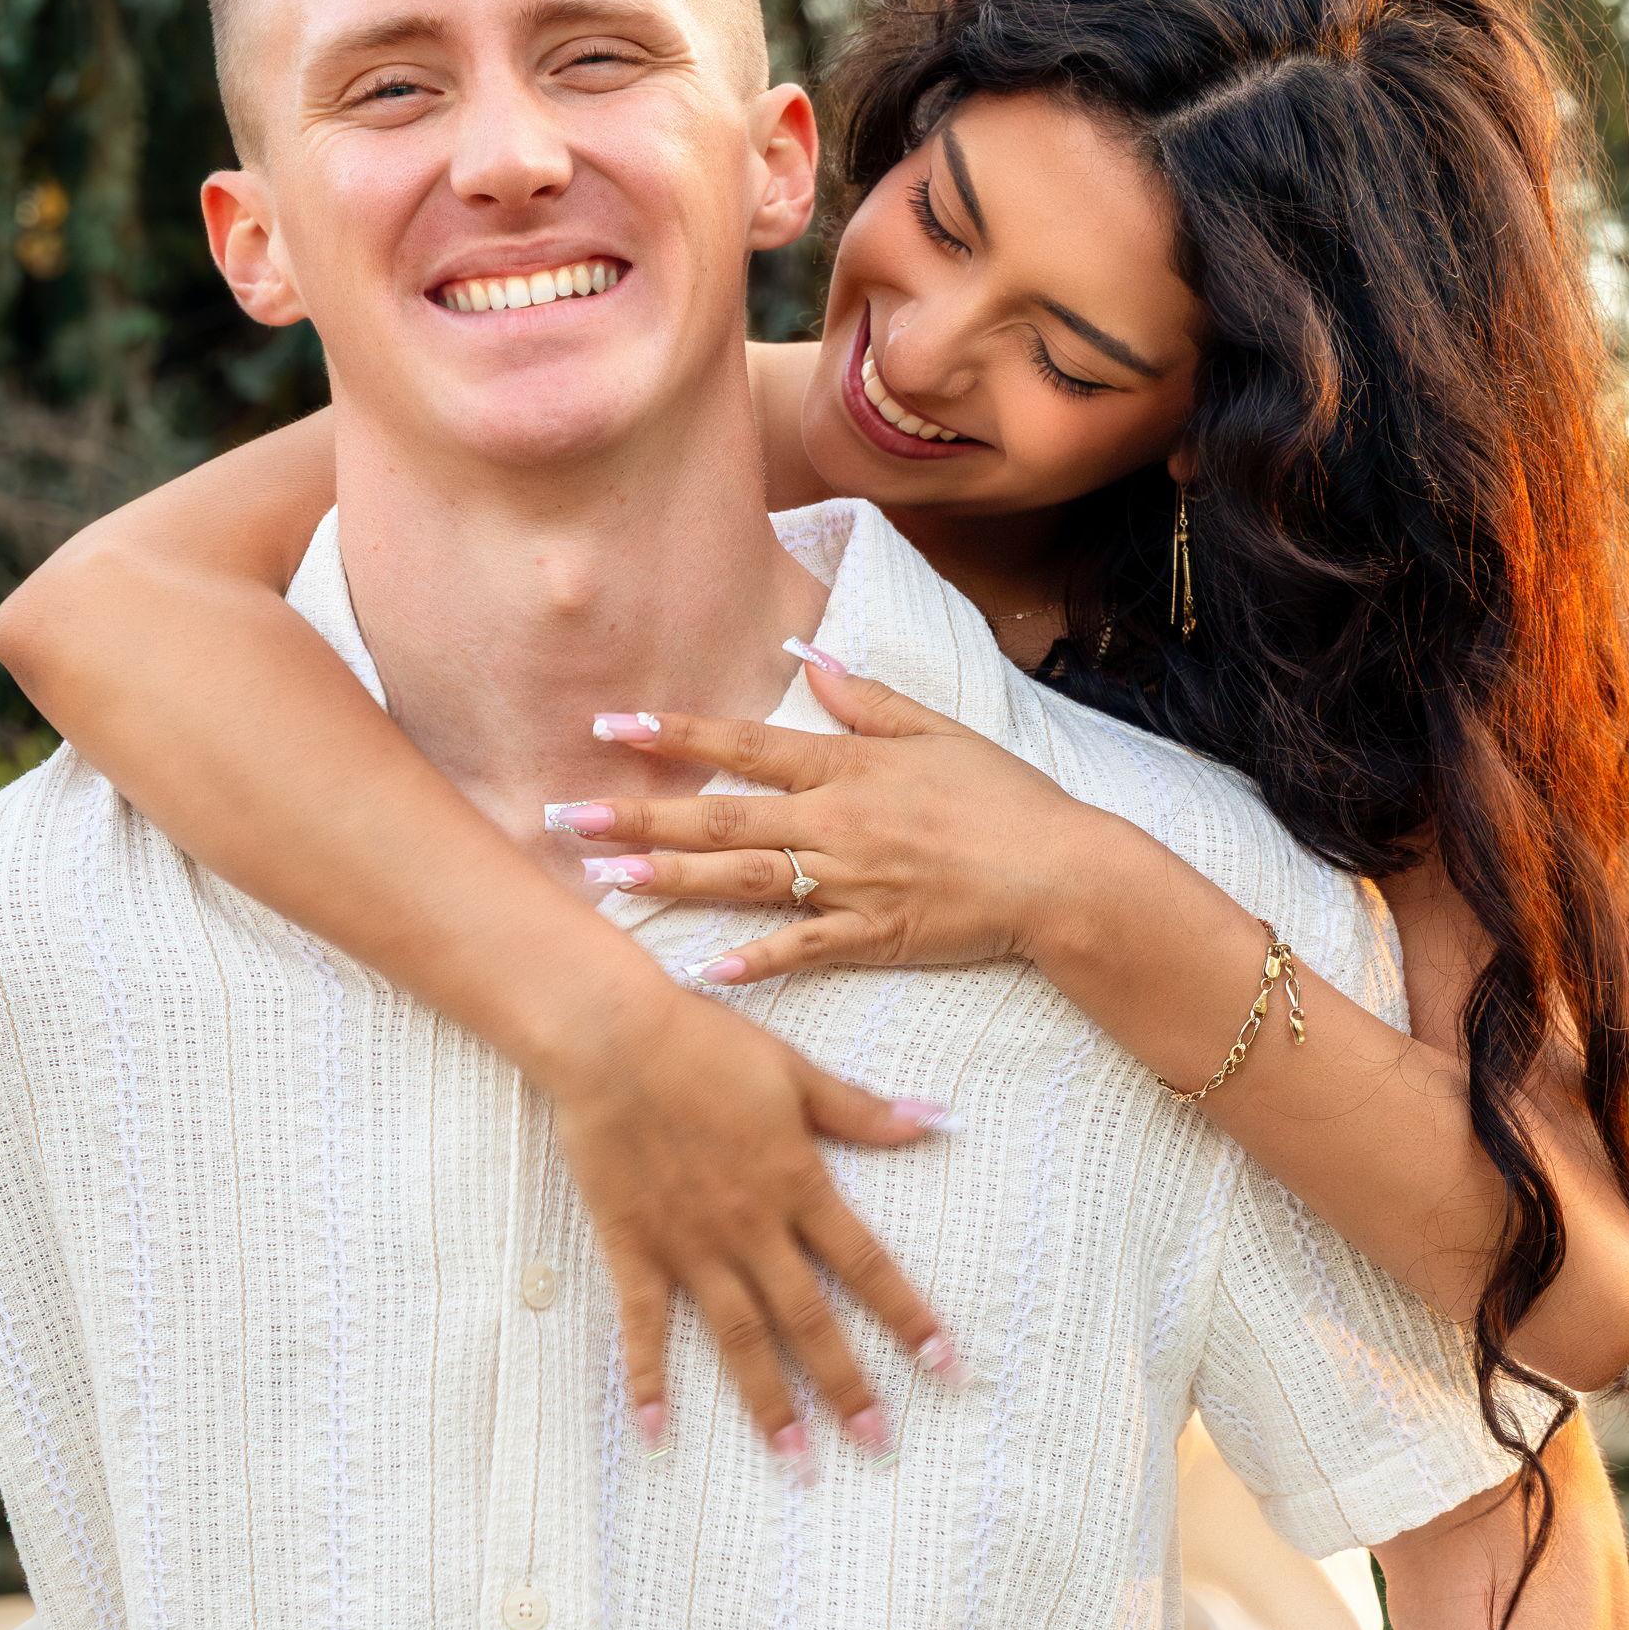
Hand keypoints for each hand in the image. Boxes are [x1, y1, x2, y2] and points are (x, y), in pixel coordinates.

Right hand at [537, 973, 966, 1473]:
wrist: (614, 1041)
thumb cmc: (706, 1045)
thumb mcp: (795, 1071)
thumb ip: (860, 1111)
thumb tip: (934, 1120)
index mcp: (796, 1183)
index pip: (866, 1264)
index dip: (909, 1315)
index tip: (945, 1365)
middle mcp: (751, 1228)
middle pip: (808, 1319)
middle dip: (847, 1385)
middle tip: (877, 1442)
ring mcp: (691, 1245)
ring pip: (739, 1337)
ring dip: (769, 1401)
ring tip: (794, 1458)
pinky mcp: (634, 1248)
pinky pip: (643, 1326)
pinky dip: (648, 1379)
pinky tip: (654, 1432)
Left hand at [562, 658, 1098, 983]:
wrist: (1060, 872)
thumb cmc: (1006, 798)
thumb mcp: (940, 731)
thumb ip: (869, 701)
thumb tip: (812, 660)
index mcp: (850, 767)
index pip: (746, 746)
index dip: (676, 736)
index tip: (610, 727)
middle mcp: (838, 822)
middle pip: (722, 819)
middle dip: (640, 817)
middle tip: (568, 818)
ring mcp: (852, 882)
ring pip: (745, 882)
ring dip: (671, 881)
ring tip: (605, 881)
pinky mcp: (874, 935)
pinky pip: (803, 950)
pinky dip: (753, 961)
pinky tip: (700, 969)